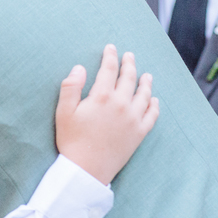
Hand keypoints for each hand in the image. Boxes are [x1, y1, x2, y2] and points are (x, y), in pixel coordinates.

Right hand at [55, 45, 158, 185]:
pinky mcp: (139, 133)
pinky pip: (152, 115)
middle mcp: (122, 104)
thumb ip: (70, 87)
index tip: (111, 48)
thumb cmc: (71, 141)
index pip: (109, 70)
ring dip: (146, 82)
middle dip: (129, 64)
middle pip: (129, 78)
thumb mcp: (63, 112)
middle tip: (129, 56)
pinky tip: (153, 100)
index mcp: (102, 97)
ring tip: (146, 75)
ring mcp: (133, 118)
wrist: (86, 169)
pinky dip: (154, 104)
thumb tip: (80, 67)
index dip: (110, 57)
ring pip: (144, 94)